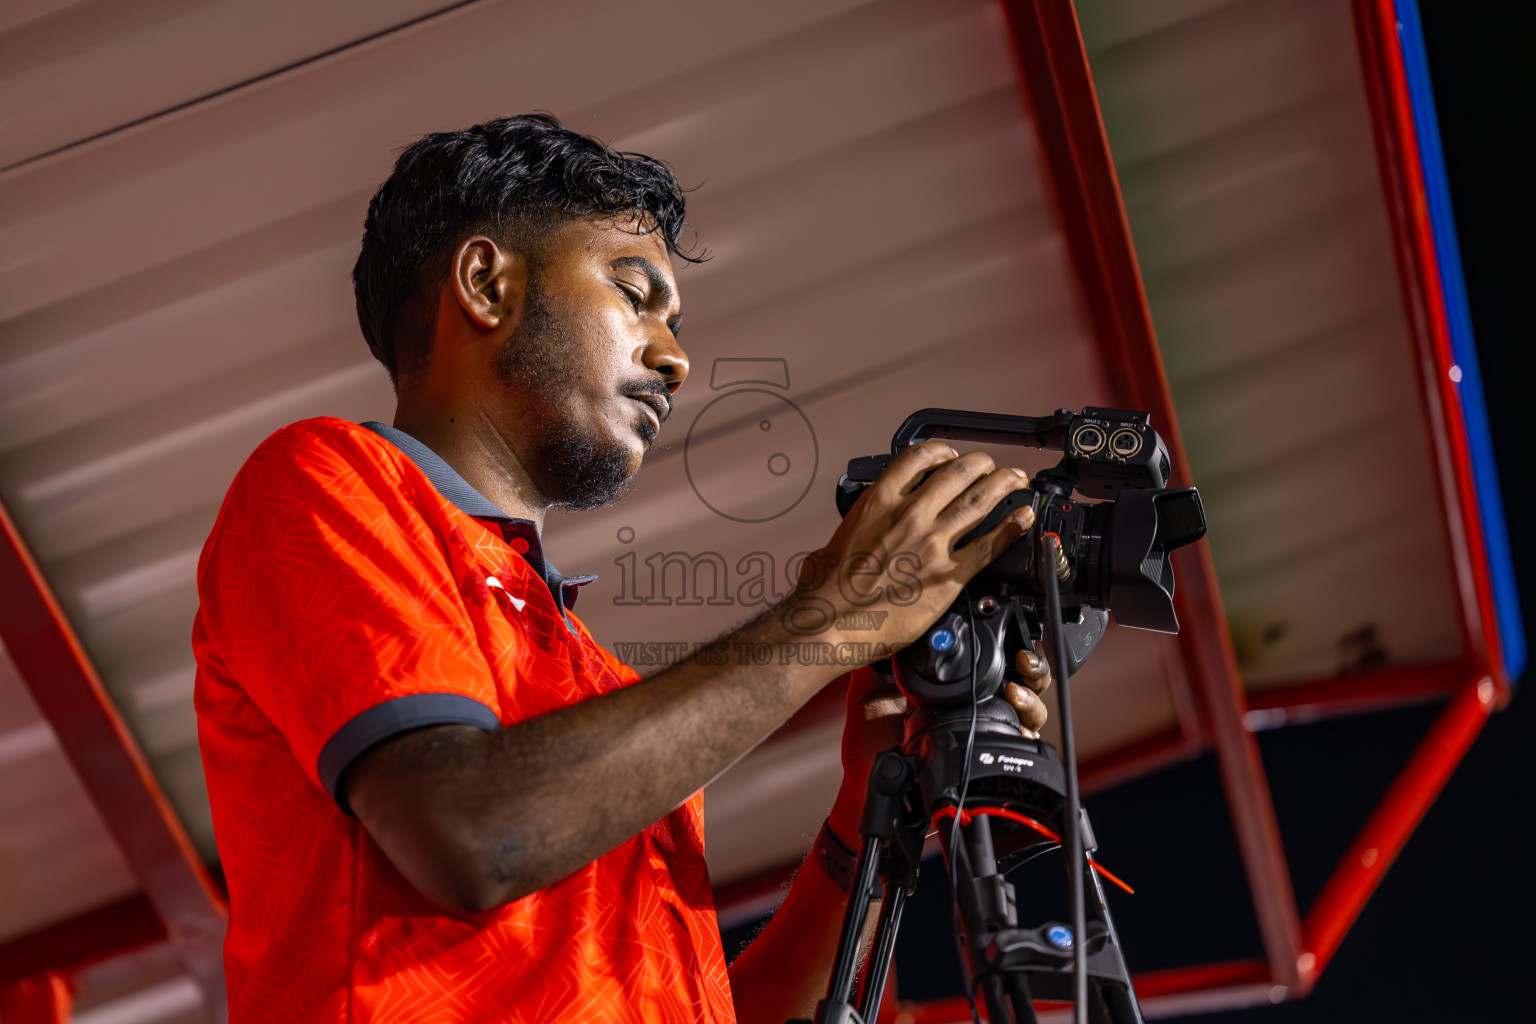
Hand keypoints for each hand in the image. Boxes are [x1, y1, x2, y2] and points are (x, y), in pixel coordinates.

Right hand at [784, 441, 1034, 649]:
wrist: (830, 623)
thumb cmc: (825, 590)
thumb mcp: (833, 539)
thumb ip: (855, 530)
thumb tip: (853, 536)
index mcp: (880, 501)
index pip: (919, 458)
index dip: (942, 451)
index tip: (951, 455)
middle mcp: (910, 514)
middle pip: (959, 473)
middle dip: (981, 464)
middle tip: (992, 466)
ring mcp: (932, 543)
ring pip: (980, 501)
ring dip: (1004, 485)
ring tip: (1016, 480)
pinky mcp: (949, 575)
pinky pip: (990, 545)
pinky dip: (1012, 528)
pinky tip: (1023, 519)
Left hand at [827, 651, 1053, 843]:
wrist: (873, 786)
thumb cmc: (869, 742)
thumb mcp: (868, 692)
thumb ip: (876, 660)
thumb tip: (883, 626)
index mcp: (949, 685)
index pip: (990, 658)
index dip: (1008, 647)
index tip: (1010, 643)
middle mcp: (972, 705)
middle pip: (1022, 680)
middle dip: (1033, 669)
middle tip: (1022, 662)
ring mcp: (982, 730)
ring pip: (1029, 710)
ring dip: (1030, 699)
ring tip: (1014, 692)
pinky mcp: (986, 756)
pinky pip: (1020, 744)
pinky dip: (1025, 732)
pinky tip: (1017, 725)